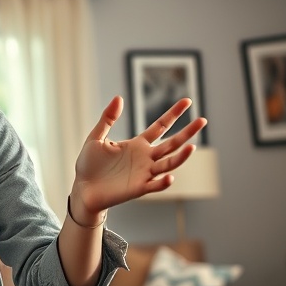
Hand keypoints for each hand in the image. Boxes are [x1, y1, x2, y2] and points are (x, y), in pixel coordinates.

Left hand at [72, 96, 206, 215]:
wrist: (82, 188)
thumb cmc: (89, 164)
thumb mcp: (96, 137)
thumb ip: (107, 118)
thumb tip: (119, 97)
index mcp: (137, 144)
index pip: (160, 126)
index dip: (173, 114)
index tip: (187, 101)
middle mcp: (145, 158)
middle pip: (171, 144)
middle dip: (187, 133)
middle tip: (203, 120)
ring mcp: (144, 173)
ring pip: (168, 164)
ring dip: (180, 157)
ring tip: (191, 147)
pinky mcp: (138, 188)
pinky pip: (155, 185)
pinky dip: (163, 182)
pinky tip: (169, 176)